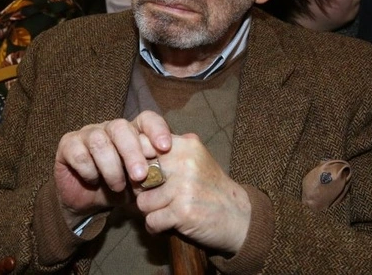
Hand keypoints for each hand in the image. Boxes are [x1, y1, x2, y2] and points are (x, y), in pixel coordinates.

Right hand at [54, 110, 171, 227]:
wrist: (89, 203)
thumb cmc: (122, 189)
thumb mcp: (144, 183)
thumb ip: (160, 169)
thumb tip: (187, 155)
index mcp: (133, 131)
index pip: (146, 118)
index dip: (156, 129)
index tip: (165, 147)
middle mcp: (110, 128)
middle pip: (122, 127)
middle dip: (132, 152)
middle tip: (141, 176)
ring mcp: (88, 134)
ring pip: (99, 139)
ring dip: (111, 165)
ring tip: (118, 185)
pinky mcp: (68, 145)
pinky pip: (78, 151)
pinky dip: (87, 168)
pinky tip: (93, 180)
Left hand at [136, 134, 251, 253]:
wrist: (238, 216)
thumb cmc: (211, 189)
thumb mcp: (196, 159)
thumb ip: (170, 152)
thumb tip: (132, 150)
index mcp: (186, 146)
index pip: (143, 143)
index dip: (137, 161)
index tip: (144, 173)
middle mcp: (185, 162)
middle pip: (139, 174)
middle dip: (142, 189)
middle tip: (155, 197)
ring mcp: (184, 187)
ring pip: (142, 201)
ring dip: (151, 211)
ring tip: (166, 212)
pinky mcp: (183, 211)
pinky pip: (152, 220)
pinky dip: (156, 227)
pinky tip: (168, 225)